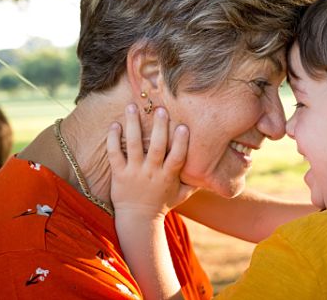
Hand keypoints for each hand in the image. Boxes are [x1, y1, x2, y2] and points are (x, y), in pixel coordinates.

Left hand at [107, 104, 195, 218]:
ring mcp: (134, 173)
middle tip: (160, 109)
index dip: (181, 142)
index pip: (177, 157)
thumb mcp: (181, 195)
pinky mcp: (119, 174)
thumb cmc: (161, 204)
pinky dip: (113, 139)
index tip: (183, 126)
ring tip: (132, 107)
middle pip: (156, 148)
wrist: (138, 220)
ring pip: (134, 146)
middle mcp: (151, 173)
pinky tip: (115, 125)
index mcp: (168, 176)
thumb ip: (194, 182)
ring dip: (133, 125)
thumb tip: (213, 171)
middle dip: (159, 128)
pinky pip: (115, 154)